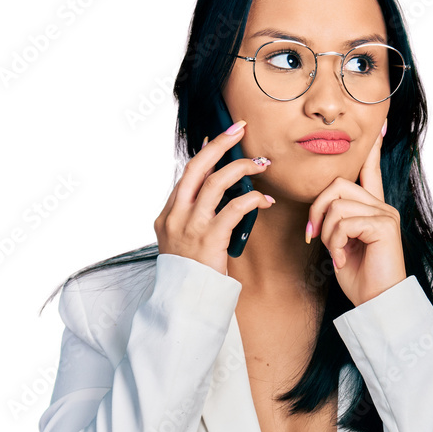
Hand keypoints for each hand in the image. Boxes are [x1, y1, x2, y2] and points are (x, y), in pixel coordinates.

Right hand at [153, 122, 274, 275]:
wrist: (186, 302)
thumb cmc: (192, 276)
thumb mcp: (184, 244)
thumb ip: (195, 220)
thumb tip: (218, 197)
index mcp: (168, 215)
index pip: (186, 175)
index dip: (205, 154)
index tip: (220, 139)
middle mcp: (176, 216)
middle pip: (197, 167)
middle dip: (220, 143)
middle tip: (238, 128)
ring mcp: (191, 226)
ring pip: (216, 182)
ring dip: (241, 168)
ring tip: (260, 164)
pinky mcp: (209, 238)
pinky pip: (234, 209)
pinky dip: (252, 200)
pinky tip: (264, 200)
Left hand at [306, 121, 406, 306]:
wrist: (377, 302)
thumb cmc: (360, 278)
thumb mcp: (341, 245)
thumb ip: (336, 222)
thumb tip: (322, 210)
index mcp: (373, 208)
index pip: (370, 170)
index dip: (371, 149)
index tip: (378, 127)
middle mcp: (382, 206)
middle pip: (338, 185)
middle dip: (317, 210)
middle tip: (315, 237)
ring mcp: (385, 214)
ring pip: (337, 204)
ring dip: (327, 232)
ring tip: (336, 254)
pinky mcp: (383, 226)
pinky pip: (344, 222)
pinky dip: (336, 243)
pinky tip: (344, 260)